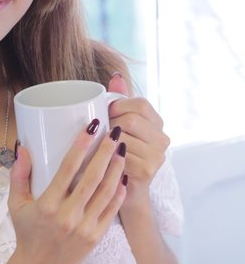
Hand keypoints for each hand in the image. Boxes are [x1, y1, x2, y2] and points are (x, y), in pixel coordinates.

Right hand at [7, 124, 126, 263]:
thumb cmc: (27, 233)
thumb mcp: (16, 205)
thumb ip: (18, 175)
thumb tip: (22, 147)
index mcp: (48, 205)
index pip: (67, 169)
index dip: (81, 146)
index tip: (91, 128)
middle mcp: (68, 215)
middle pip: (92, 177)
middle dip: (105, 152)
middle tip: (114, 132)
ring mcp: (84, 227)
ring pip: (105, 192)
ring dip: (116, 168)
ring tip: (121, 148)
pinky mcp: (96, 236)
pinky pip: (111, 210)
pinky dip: (119, 192)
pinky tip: (123, 175)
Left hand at [108, 73, 169, 204]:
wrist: (124, 189)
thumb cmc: (118, 150)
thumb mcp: (119, 121)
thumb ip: (120, 98)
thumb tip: (116, 75)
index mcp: (156, 122)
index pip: (140, 104)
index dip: (118, 106)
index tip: (105, 113)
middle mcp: (162, 138)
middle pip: (131, 120)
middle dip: (111, 123)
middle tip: (100, 131)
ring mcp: (158, 155)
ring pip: (124, 137)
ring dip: (106, 140)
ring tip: (100, 145)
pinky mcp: (148, 171)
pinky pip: (121, 155)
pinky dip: (108, 154)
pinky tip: (104, 158)